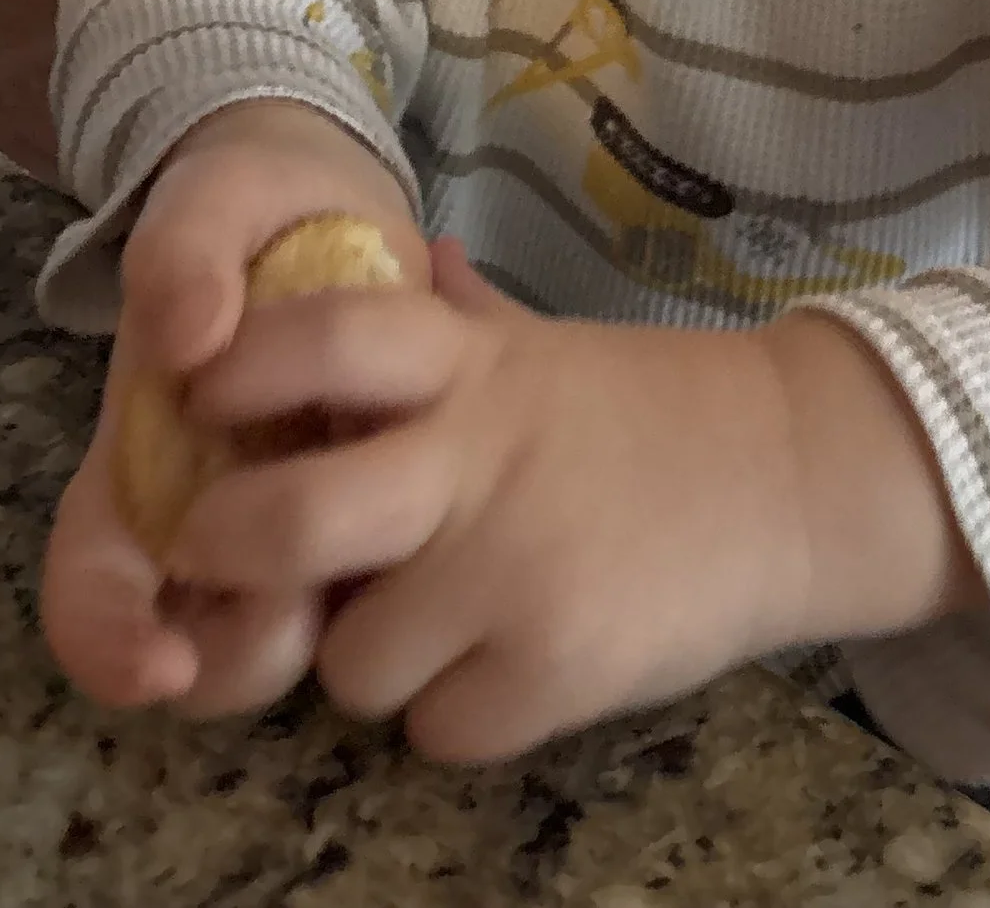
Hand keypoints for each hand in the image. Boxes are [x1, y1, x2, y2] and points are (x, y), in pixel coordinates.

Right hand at [42, 100, 426, 717]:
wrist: (337, 191)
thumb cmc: (247, 202)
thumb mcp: (207, 199)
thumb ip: (180, 254)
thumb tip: (186, 339)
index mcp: (137, 461)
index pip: (91, 590)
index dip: (108, 649)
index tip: (162, 668)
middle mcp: (206, 511)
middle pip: (194, 648)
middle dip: (238, 654)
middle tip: (299, 605)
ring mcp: (295, 514)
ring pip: (295, 632)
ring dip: (330, 619)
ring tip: (382, 546)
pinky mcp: (378, 499)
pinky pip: (385, 573)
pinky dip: (407, 568)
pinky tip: (440, 507)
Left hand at [163, 244, 981, 760]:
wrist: (792, 476)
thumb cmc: (645, 414)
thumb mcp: (542, 348)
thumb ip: (456, 321)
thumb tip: (405, 256)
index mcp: (472, 368)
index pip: (324, 337)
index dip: (239, 367)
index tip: (197, 395)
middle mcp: (479, 459)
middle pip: (288, 523)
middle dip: (236, 557)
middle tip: (238, 562)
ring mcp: (515, 569)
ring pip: (350, 664)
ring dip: (379, 658)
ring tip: (442, 620)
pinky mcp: (556, 669)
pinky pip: (437, 733)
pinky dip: (462, 714)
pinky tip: (514, 661)